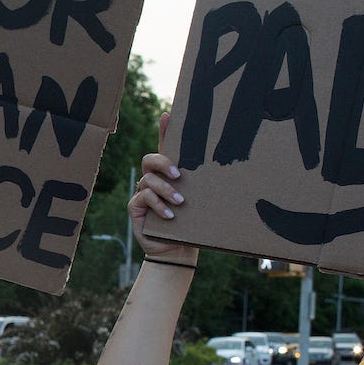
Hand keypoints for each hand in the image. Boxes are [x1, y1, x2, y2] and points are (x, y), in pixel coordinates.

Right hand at [129, 115, 198, 265]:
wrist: (177, 249)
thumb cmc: (191, 223)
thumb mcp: (200, 202)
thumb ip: (203, 187)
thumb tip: (228, 167)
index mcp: (168, 175)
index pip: (165, 148)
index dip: (164, 130)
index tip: (168, 115)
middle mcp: (153, 180)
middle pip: (149, 159)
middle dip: (163, 163)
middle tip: (179, 174)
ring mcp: (142, 193)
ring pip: (148, 180)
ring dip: (165, 189)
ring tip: (180, 201)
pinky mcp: (135, 208)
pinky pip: (143, 198)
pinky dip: (158, 205)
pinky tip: (170, 216)